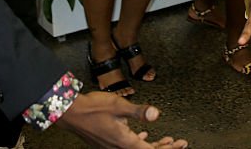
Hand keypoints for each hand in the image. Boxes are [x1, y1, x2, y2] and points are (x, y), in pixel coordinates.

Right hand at [55, 92, 187, 147]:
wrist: (70, 112)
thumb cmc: (92, 108)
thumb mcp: (119, 106)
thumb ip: (139, 111)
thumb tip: (155, 114)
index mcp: (124, 142)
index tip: (180, 144)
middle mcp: (118, 148)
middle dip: (165, 148)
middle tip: (179, 144)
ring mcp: (112, 147)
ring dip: (153, 145)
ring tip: (167, 141)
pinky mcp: (107, 143)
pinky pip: (128, 146)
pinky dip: (139, 142)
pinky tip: (143, 137)